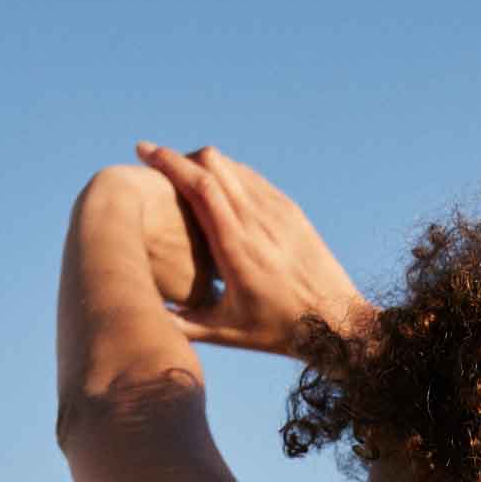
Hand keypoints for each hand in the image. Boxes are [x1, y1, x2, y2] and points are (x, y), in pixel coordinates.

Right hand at [132, 141, 371, 355]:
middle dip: (183, 157)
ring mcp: (278, 211)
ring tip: (188, 180)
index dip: (168, 162)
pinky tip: (220, 192)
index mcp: (236, 246)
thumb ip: (184, 324)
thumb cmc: (278, 332)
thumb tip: (143, 316)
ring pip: (234, 166)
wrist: (337, 322)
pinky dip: (230, 176)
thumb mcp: (227, 332)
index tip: (144, 149)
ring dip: (207, 165)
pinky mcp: (292, 211)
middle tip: (162, 168)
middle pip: (214, 163)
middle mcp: (257, 220)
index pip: (199, 185)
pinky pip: (253, 179)